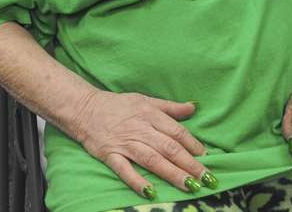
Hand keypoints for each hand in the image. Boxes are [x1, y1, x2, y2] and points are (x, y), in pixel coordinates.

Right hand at [71, 90, 206, 199]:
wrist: (84, 108)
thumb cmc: (118, 105)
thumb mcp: (145, 100)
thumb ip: (170, 107)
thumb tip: (193, 107)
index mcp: (150, 114)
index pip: (176, 131)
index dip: (193, 145)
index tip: (206, 157)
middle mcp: (140, 129)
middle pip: (169, 148)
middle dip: (189, 164)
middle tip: (206, 178)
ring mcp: (125, 143)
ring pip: (152, 160)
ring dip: (172, 173)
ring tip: (189, 185)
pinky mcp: (110, 155)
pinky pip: (125, 170)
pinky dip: (137, 181)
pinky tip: (151, 191)